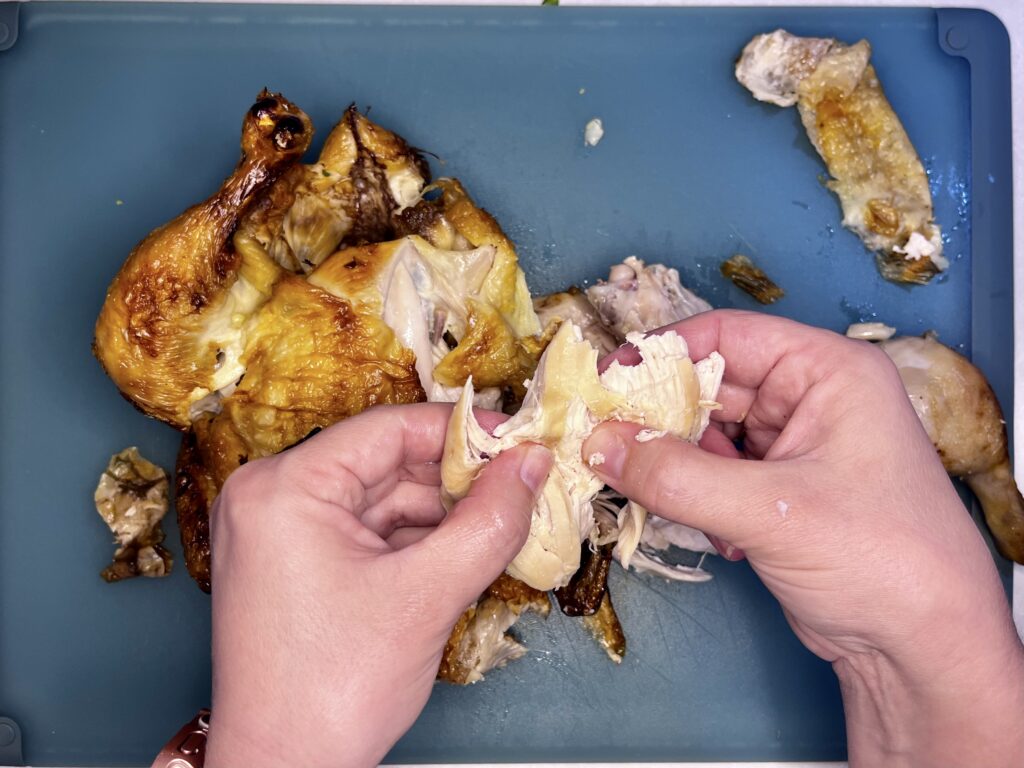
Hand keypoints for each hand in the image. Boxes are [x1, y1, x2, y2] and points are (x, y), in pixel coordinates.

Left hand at [204, 403, 550, 767]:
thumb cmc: (335, 688)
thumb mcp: (426, 596)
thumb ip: (489, 521)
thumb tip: (532, 463)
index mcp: (285, 487)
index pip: (389, 430)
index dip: (463, 432)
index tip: (521, 442)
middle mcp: (272, 495)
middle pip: (387, 464)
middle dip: (458, 481)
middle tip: (524, 487)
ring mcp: (281, 530)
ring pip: (384, 499)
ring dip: (444, 514)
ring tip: (503, 526)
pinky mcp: (296, 561)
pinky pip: (370, 530)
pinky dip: (418, 540)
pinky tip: (464, 552)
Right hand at [583, 310, 1023, 766]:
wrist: (922, 649)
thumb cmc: (876, 556)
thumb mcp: (769, 510)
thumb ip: (676, 476)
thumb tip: (598, 445)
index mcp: (826, 372)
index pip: (727, 336)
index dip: (663, 354)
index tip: (605, 382)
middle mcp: (810, 399)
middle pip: (711, 386)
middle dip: (661, 419)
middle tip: (606, 444)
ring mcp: (794, 448)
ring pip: (706, 435)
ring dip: (677, 467)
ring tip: (659, 497)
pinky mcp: (778, 493)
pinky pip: (714, 475)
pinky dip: (696, 499)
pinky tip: (712, 535)